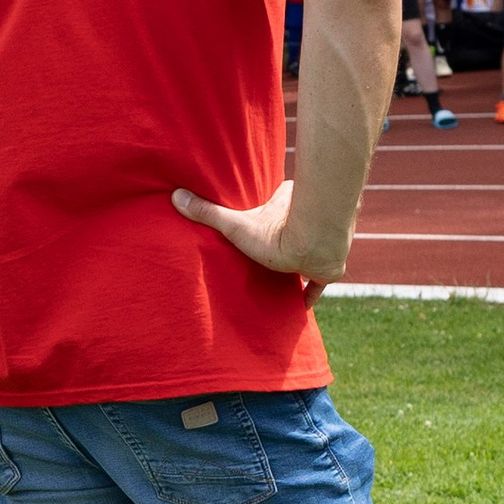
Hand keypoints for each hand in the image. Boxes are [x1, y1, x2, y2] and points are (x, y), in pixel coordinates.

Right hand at [171, 175, 342, 290]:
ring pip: (309, 251)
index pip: (278, 200)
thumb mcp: (236, 225)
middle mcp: (307, 220)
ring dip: (298, 260)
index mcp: (285, 203)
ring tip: (281, 272)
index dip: (270, 207)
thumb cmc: (276, 232)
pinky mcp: (327, 269)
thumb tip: (176, 196)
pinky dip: (310, 293)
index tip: (260, 213)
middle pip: (294, 226)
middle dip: (283, 233)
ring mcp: (320, 245)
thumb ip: (208, 213)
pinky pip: (318, 283)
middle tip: (266, 246)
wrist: (315, 244)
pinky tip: (302, 306)